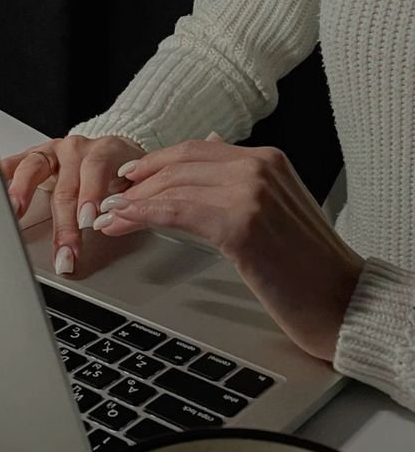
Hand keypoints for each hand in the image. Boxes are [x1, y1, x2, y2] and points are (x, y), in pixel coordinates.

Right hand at [0, 134, 144, 273]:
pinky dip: (1, 175)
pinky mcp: (33, 157)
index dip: (90, 196)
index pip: (95, 172)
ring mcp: (51, 152)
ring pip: (32, 169)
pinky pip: (13, 163)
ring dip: (22, 193)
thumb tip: (115, 226)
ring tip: (14, 213)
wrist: (115, 151)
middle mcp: (75, 150)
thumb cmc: (124, 170)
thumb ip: (125, 204)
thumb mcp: (135, 185)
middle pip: (65, 186)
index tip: (88, 222)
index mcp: (103, 151)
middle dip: (63, 224)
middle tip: (64, 252)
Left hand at [92, 135, 363, 361]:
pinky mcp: (242, 223)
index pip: (198, 150)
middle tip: (109, 199)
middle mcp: (260, 167)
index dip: (157, 162)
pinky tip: (123, 224)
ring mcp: (252, 192)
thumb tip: (206, 156)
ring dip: (133, 202)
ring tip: (107, 215)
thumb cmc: (309, 269)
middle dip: (138, 183)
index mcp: (268, 160)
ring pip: (173, 186)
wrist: (343, 302)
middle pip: (180, 164)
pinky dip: (143, 216)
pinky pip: (177, 211)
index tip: (129, 178)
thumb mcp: (277, 213)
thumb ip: (242, 186)